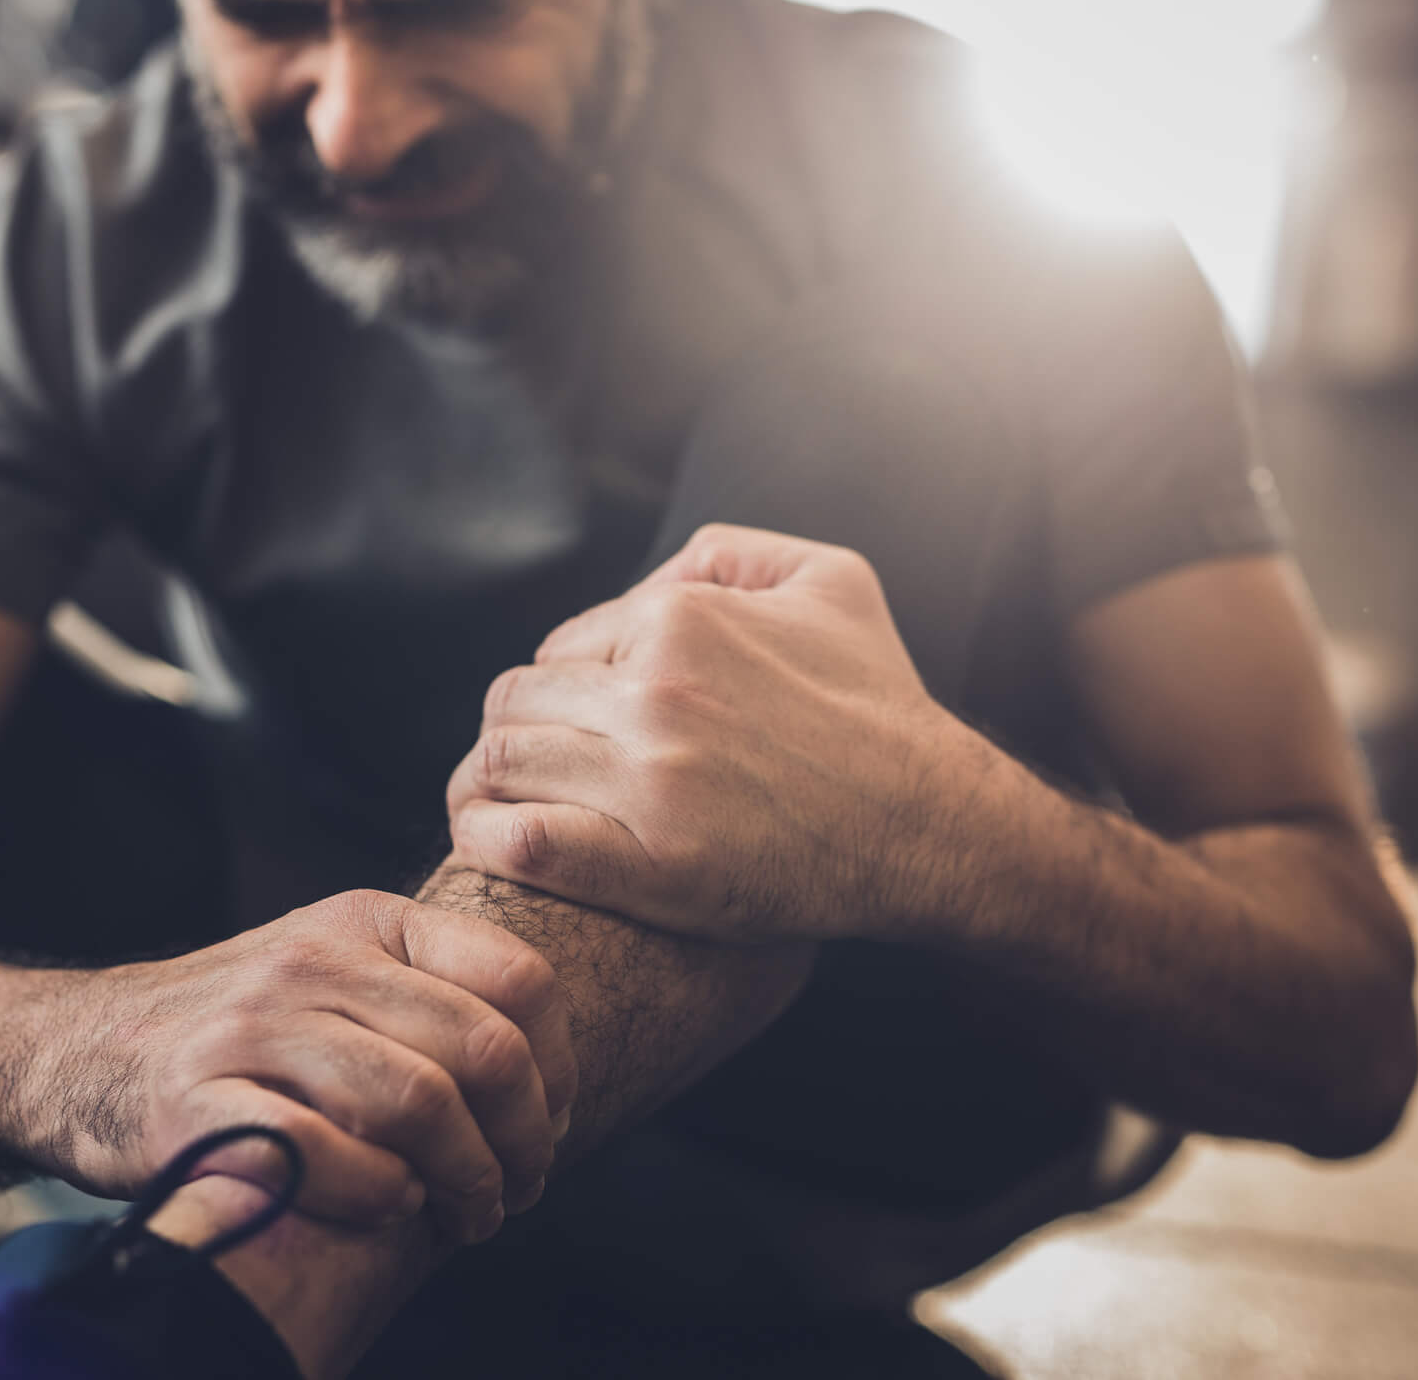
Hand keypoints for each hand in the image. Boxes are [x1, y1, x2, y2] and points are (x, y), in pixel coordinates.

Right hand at [40, 889, 575, 1244]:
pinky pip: (325, 1152)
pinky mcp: (198, 1102)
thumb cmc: (237, 1032)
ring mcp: (254, 1028)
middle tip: (520, 1189)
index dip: (559, 1066)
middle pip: (482, 1049)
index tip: (555, 1123)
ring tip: (470, 1213)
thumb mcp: (332, 973)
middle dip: (525, 1138)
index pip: (519, 978)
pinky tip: (390, 1207)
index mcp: (366, 922)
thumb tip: (548, 1076)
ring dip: (467, 1179)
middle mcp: (314, 962)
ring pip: (419, 1101)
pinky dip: (379, 1194)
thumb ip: (427, 996)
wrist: (75, 1052)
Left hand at [446, 524, 973, 941]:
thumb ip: (730, 551)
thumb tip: (654, 576)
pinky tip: (489, 843)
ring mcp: (651, 780)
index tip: (575, 727)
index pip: (560, 647)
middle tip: (526, 769)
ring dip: (485, 786)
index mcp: (681, 617)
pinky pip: (523, 843)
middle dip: (512, 733)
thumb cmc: (882, 704)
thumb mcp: (830, 581)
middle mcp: (656, 690)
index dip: (560, 688)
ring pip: (503, 765)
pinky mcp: (653, 866)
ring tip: (491, 807)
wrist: (932, 824)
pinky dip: (488, 839)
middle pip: (514, 704)